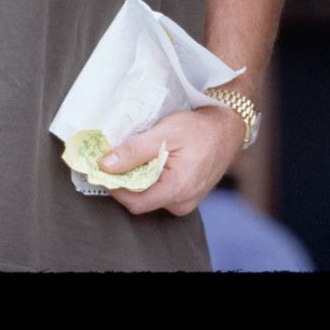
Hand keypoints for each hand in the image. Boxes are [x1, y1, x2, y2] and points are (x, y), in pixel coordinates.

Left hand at [100, 105, 246, 217]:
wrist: (227, 127)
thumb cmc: (200, 128)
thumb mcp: (164, 132)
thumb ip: (134, 150)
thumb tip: (105, 165)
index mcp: (178, 189)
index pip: (135, 202)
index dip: (115, 187)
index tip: (101, 169)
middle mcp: (182, 202)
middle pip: (141, 200)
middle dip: (125, 181)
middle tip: (115, 158)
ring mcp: (186, 201)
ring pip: (150, 196)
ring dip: (138, 178)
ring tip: (136, 155)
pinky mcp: (187, 196)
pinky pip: (161, 192)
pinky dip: (151, 178)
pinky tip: (151, 160)